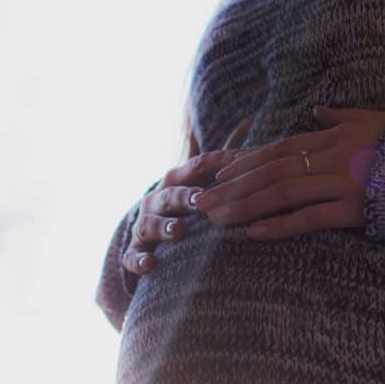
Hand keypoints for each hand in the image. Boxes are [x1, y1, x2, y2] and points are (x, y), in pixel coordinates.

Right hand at [122, 115, 252, 275]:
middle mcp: (156, 200)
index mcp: (176, 180)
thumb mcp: (200, 178)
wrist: (146, 236)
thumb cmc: (183, 204)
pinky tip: (152, 264)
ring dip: (164, 227)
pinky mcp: (136, 252)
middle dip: (185, 196)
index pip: (197, 167)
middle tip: (202, 200)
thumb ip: (223, 156)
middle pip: (171, 195)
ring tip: (179, 231)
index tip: (242, 164)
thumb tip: (249, 119)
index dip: (218, 165)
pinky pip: (134, 257)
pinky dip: (141, 261)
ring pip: (150, 224)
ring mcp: (144, 226)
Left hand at [195, 105, 384, 239]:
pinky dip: (280, 225)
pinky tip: (253, 234)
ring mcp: (341, 182)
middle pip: (271, 170)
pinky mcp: (354, 209)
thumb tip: (317, 110)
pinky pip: (309, 218)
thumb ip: (342, 117)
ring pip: (281, 192)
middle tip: (202, 201)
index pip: (279, 149)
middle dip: (233, 187)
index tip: (219, 175)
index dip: (246, 162)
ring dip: (244, 206)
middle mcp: (331, 157)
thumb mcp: (375, 120)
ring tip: (216, 218)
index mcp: (333, 137)